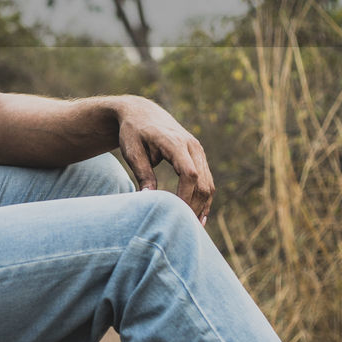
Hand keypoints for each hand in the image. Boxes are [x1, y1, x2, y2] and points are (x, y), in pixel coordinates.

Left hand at [116, 96, 214, 223]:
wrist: (141, 113)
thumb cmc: (133, 132)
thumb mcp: (132, 151)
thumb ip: (142, 173)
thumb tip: (150, 198)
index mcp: (175, 143)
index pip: (189, 174)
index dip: (185, 196)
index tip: (175, 214)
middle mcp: (192, 146)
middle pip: (203, 182)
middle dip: (194, 206)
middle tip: (183, 229)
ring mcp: (198, 151)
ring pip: (208, 184)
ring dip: (202, 206)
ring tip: (193, 228)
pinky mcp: (198, 156)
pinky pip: (207, 181)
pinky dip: (204, 199)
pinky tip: (199, 217)